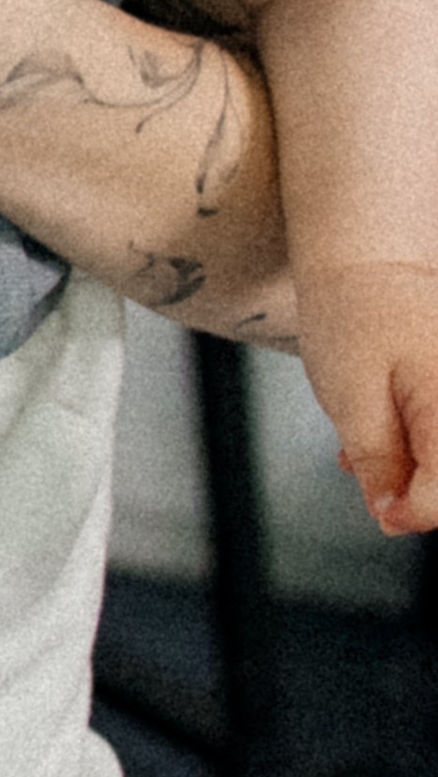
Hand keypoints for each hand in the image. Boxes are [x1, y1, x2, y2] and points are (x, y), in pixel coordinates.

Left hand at [296, 261, 437, 535]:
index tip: (378, 505)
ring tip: (379, 445)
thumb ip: (378, 462)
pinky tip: (393, 433)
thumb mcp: (350, 399)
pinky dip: (426, 447)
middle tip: (377, 469)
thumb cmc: (355, 317)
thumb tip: (393, 516)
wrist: (372, 260)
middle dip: (418, 489)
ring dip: (422, 470)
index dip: (408, 512)